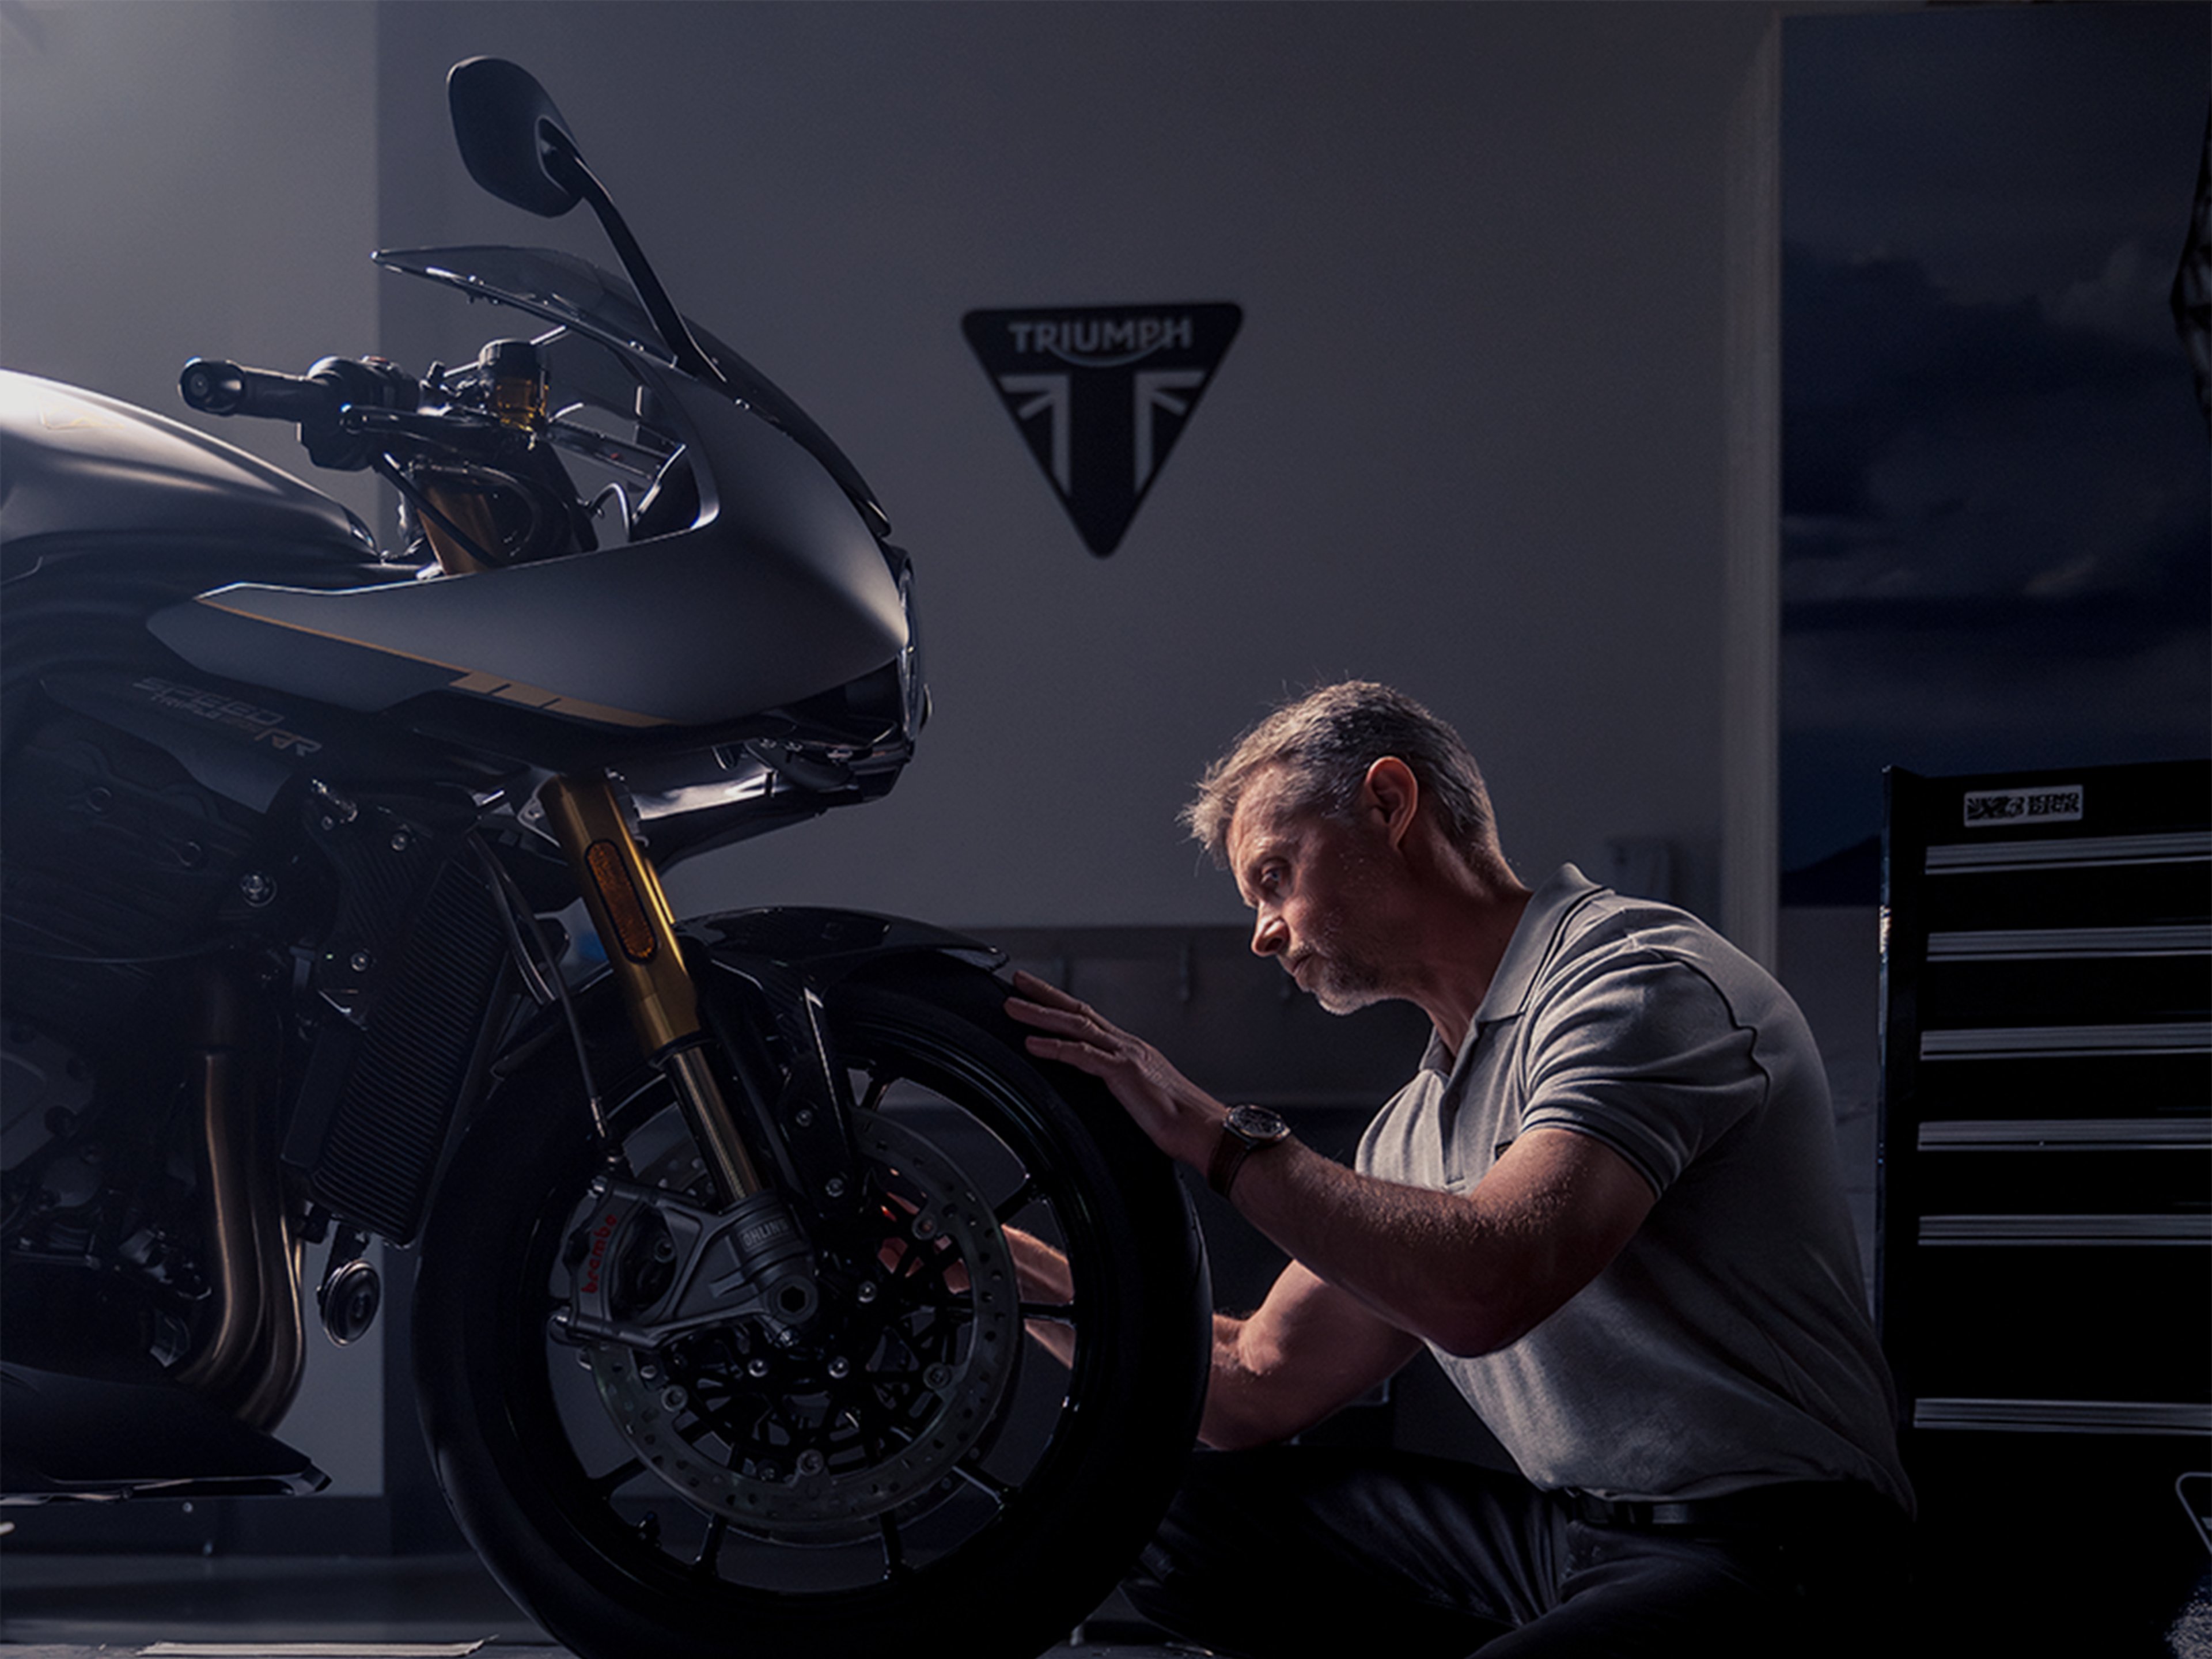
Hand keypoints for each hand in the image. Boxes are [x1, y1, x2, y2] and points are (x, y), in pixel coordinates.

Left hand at [1004, 969, 1225, 1169]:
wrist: (1205, 1130)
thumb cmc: (1180, 1122)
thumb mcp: (1142, 1098)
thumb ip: (1122, 1088)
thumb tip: (1109, 1094)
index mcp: (1131, 1051)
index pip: (1090, 1020)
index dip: (1062, 1006)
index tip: (1039, 995)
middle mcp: (1127, 1046)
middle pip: (1078, 1012)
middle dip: (1045, 995)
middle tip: (1018, 980)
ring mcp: (1125, 1055)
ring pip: (1075, 1026)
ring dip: (1040, 1015)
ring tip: (1013, 1007)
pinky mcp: (1123, 1072)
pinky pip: (1081, 1055)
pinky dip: (1055, 1047)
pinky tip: (1033, 1044)